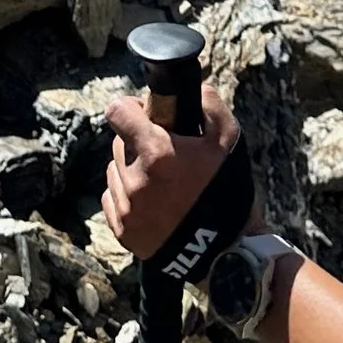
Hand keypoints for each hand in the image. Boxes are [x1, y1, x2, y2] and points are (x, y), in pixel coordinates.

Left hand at [103, 90, 246, 261]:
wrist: (226, 252)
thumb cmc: (228, 191)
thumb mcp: (229, 140)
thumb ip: (208, 104)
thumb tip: (191, 89)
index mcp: (157, 153)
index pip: (117, 112)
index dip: (131, 108)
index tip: (144, 113)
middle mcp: (135, 180)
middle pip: (119, 143)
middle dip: (137, 141)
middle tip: (163, 152)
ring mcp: (126, 208)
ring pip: (115, 170)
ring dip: (131, 168)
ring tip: (161, 181)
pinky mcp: (123, 231)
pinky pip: (112, 198)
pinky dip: (126, 195)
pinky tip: (152, 201)